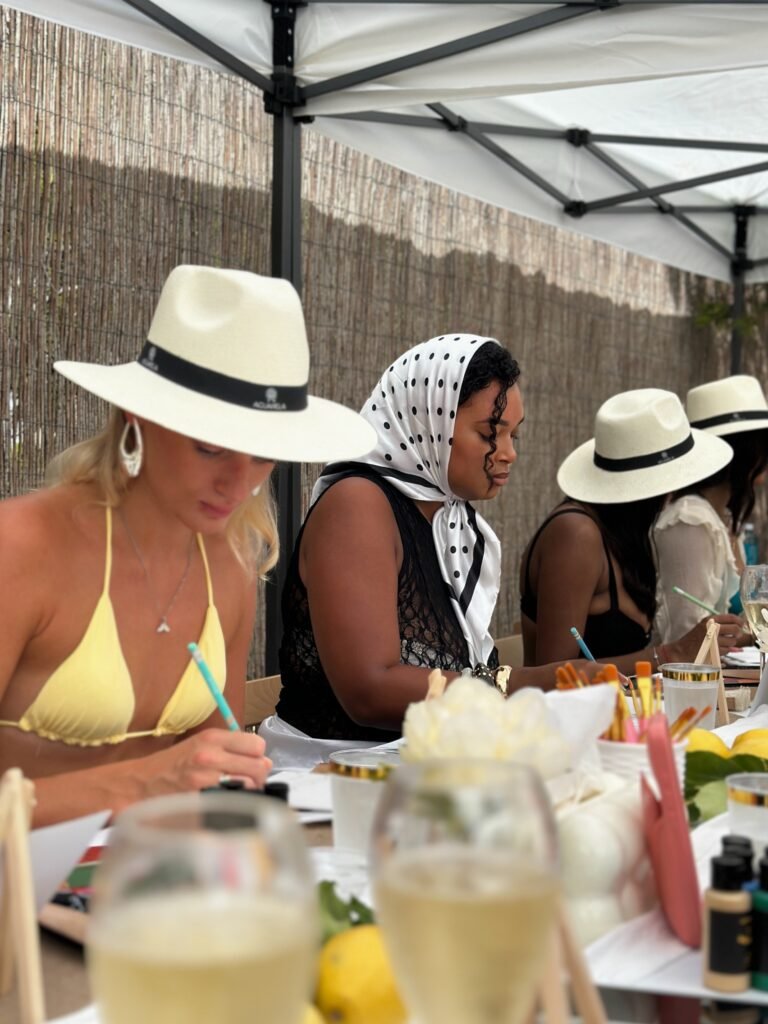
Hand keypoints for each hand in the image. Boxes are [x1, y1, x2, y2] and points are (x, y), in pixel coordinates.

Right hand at [143, 728, 271, 797]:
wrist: (139, 784)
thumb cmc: (171, 766)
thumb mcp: (199, 745)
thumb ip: (229, 749)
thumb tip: (262, 760)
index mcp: (212, 738)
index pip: (257, 745)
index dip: (257, 756)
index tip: (251, 764)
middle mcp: (210, 756)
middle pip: (259, 767)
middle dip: (258, 777)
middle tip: (248, 784)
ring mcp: (205, 780)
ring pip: (250, 787)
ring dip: (249, 793)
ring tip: (236, 795)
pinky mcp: (200, 801)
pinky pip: (233, 804)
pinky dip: (234, 807)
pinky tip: (225, 806)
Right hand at [670, 613, 747, 660]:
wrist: (682, 651)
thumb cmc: (693, 639)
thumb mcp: (705, 626)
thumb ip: (720, 625)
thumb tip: (739, 627)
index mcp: (710, 619)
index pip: (731, 617)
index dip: (740, 621)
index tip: (741, 625)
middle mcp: (712, 627)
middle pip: (735, 628)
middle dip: (739, 633)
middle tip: (736, 635)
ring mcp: (714, 639)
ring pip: (733, 641)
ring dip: (731, 644)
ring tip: (723, 643)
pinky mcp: (714, 650)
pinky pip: (727, 650)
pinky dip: (725, 651)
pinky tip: (717, 650)